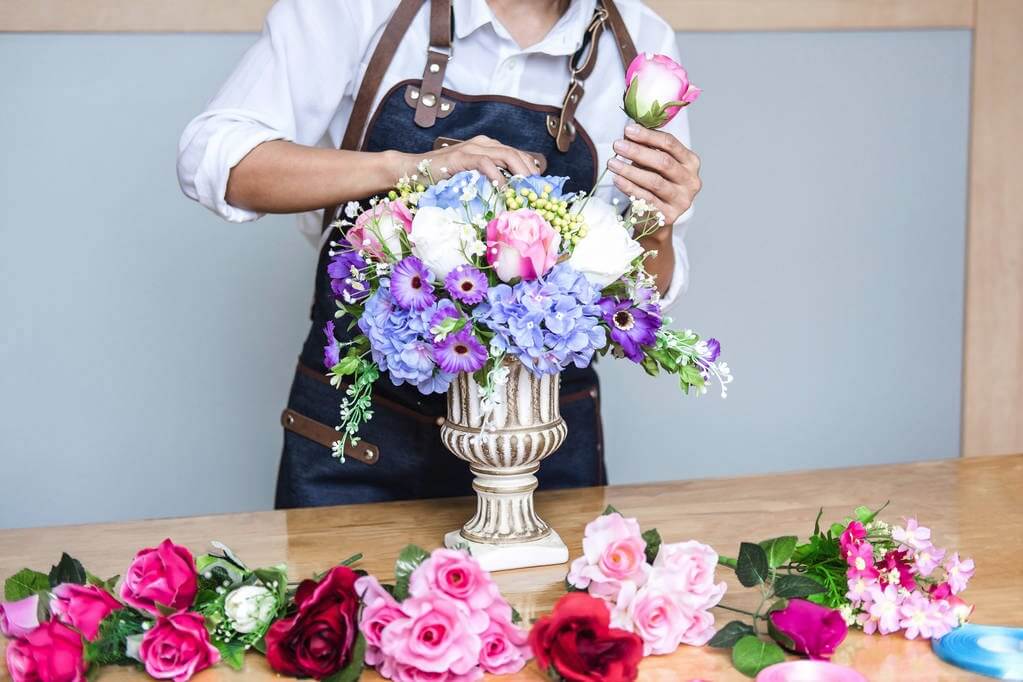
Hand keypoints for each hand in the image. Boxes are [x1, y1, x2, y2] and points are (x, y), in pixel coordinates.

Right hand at [401, 135, 545, 183]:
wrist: (410, 170)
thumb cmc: (440, 179)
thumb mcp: (470, 180)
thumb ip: (488, 183)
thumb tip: (510, 201)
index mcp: (489, 148)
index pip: (519, 156)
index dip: (532, 172)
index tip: (540, 190)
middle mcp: (484, 144)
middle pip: (517, 154)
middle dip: (531, 173)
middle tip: (538, 194)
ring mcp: (472, 148)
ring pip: (506, 154)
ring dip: (520, 174)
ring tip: (526, 191)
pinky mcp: (460, 156)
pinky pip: (485, 163)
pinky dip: (497, 176)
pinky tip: (502, 189)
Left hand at [607, 123, 701, 240]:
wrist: (657, 215)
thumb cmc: (656, 182)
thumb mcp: (655, 163)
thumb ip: (648, 148)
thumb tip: (628, 133)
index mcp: (691, 162)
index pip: (670, 144)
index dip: (648, 135)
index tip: (628, 130)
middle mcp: (691, 181)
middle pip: (663, 162)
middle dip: (637, 152)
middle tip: (617, 145)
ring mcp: (682, 200)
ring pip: (654, 181)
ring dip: (630, 170)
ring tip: (612, 163)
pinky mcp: (669, 215)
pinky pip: (646, 198)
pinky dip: (629, 187)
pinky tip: (617, 179)